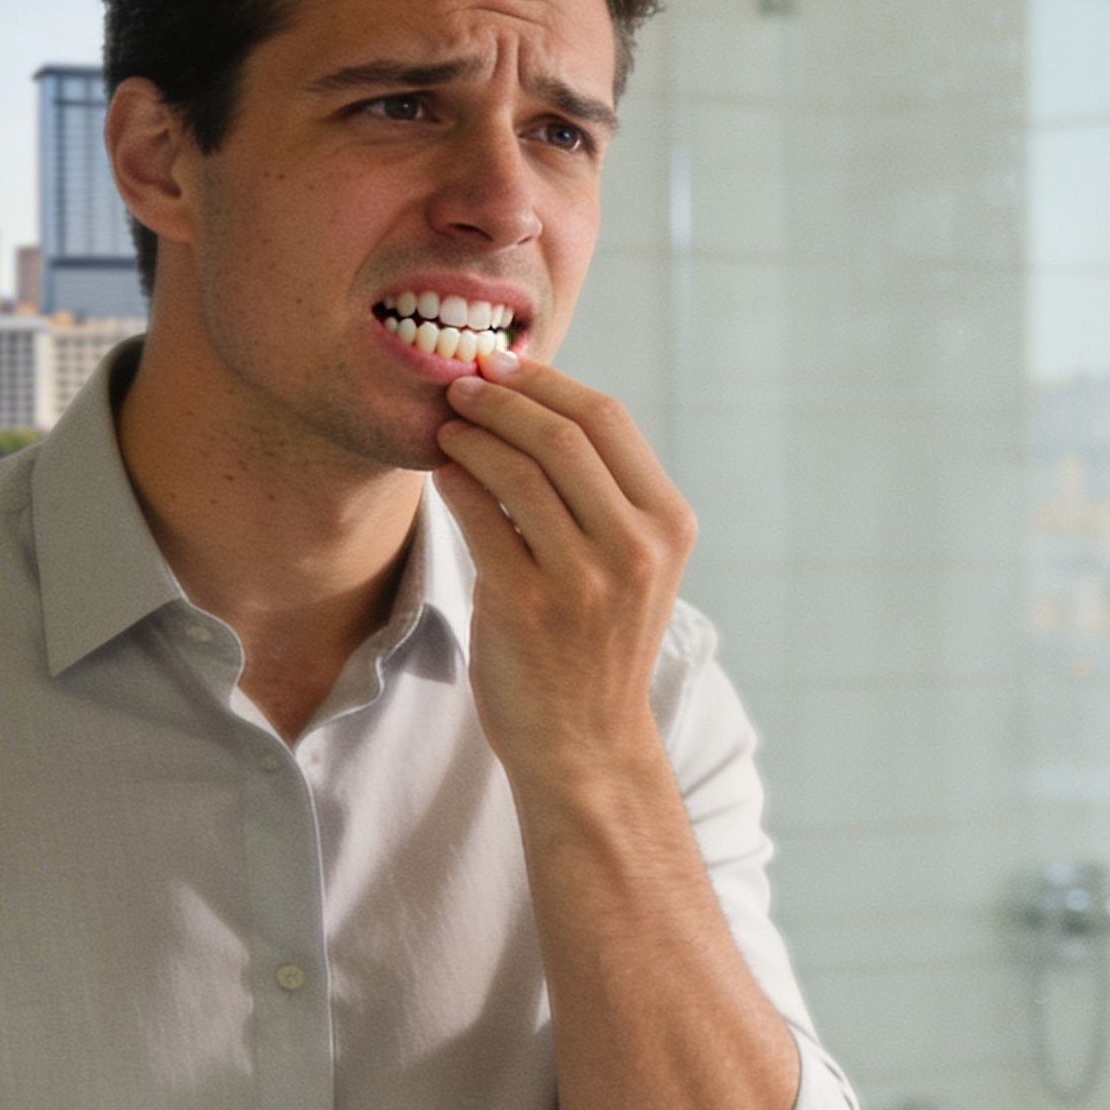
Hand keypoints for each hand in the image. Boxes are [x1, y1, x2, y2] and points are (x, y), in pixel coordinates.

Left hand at [429, 354, 696, 791]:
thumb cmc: (596, 644)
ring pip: (518, 468)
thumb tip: (532, 404)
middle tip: (461, 384)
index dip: (548, 382)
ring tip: (446, 425)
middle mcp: (636, 547)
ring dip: (472, 434)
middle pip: (563, 433)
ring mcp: (585, 579)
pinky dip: (455, 480)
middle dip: (502, 397)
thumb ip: (602, 494)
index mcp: (668, 525)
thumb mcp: (631, 564)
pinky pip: (480, 515)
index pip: (608, 418)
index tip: (504, 365)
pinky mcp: (527, 606)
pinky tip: (441, 471)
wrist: (586, 744)